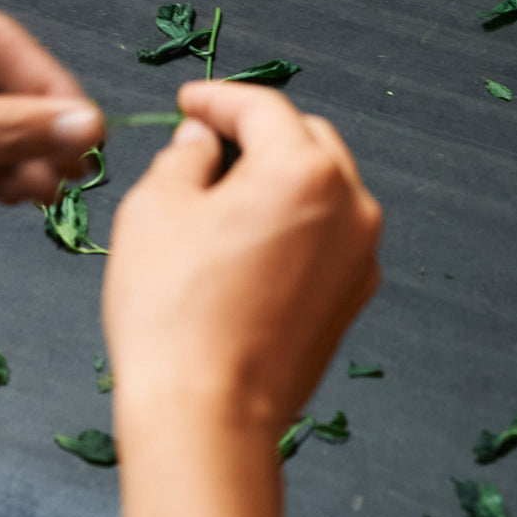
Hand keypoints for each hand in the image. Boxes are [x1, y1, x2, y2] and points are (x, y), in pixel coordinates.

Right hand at [104, 79, 381, 434]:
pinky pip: (330, 234)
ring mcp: (361, 252)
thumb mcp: (154, 212)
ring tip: (224, 196)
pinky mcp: (356, 293)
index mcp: (304, 169)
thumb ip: (185, 158)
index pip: (262, 108)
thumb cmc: (175, 316)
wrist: (208, 417)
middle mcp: (350, 203)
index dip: (218, 99)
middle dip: (257, 134)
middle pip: (305, 139)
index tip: (190, 102)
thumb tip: (203, 144)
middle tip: (205, 144)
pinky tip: (250, 243)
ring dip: (280, 177)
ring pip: (324, 186)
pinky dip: (297, 222)